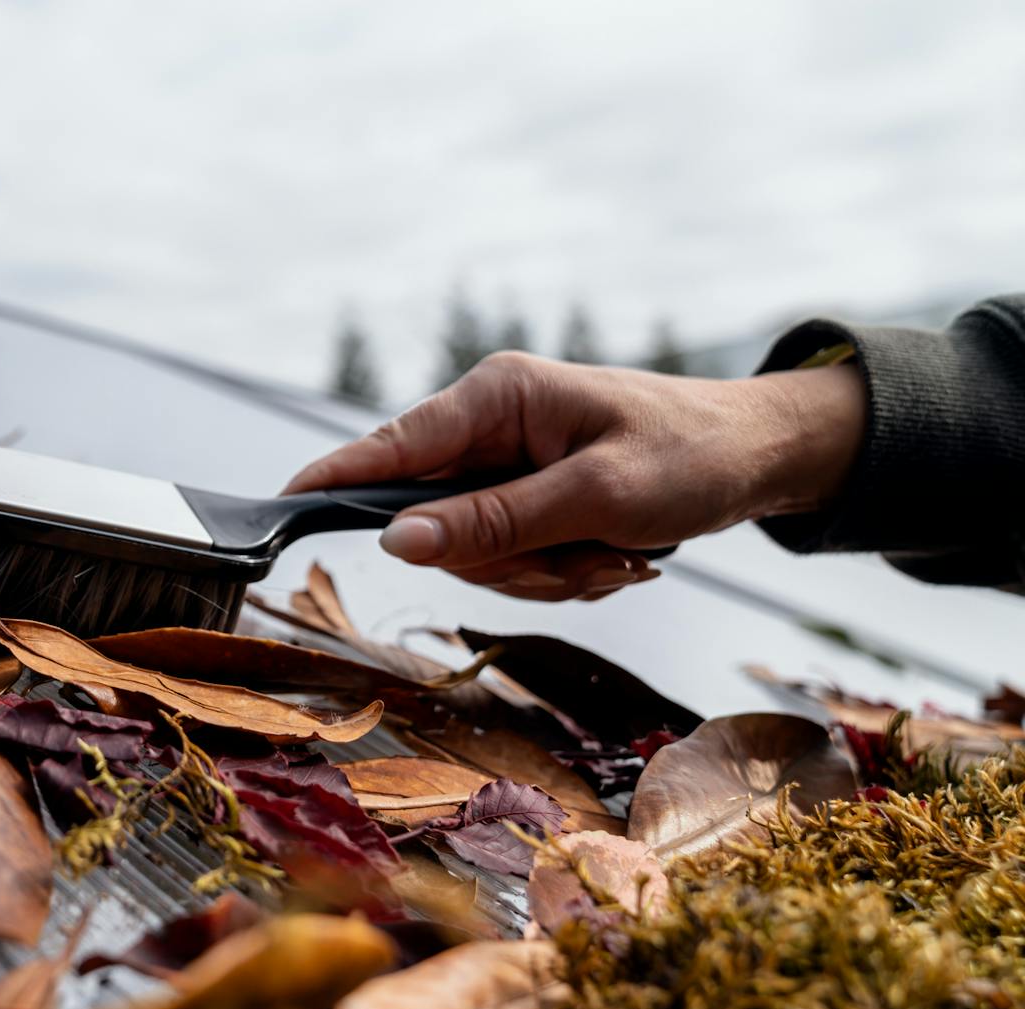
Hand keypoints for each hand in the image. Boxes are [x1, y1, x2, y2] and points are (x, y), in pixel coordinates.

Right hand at [284, 351, 866, 600]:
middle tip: (583, 559)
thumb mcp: (596, 495)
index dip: (334, 478)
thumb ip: (491, 521)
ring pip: (474, 553)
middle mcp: (491, 426)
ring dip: (545, 572)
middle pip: (435, 522)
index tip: (280, 505)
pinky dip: (561, 574)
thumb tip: (397, 540)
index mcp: (498, 397)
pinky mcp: (528, 496)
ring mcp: (508, 464)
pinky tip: (611, 555)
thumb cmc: (693, 454)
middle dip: (508, 560)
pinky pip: (510, 561)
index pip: (392, 446)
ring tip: (613, 552)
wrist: (764, 457)